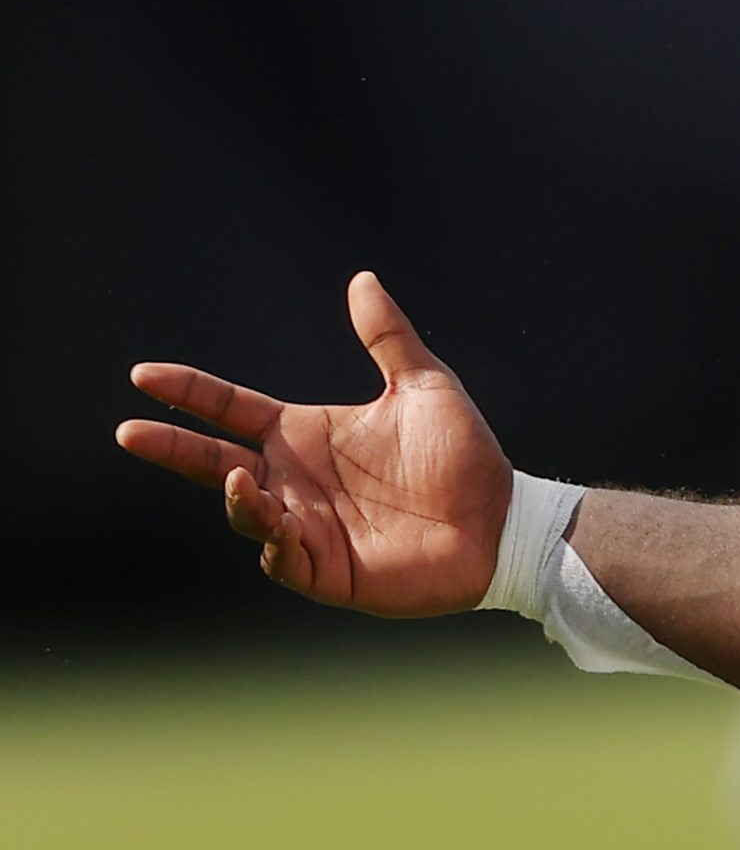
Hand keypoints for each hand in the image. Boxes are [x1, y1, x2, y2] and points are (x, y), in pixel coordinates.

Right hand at [115, 272, 512, 614]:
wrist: (500, 520)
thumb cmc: (463, 456)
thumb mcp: (425, 386)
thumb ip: (388, 336)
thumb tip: (362, 278)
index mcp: (307, 434)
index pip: (232, 409)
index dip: (190, 393)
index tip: (144, 374)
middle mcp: (296, 480)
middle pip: (214, 462)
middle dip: (171, 448)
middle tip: (128, 432)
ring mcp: (307, 526)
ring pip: (245, 512)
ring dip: (236, 497)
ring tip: (236, 476)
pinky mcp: (328, 570)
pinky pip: (284, 560)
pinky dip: (275, 543)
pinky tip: (280, 523)